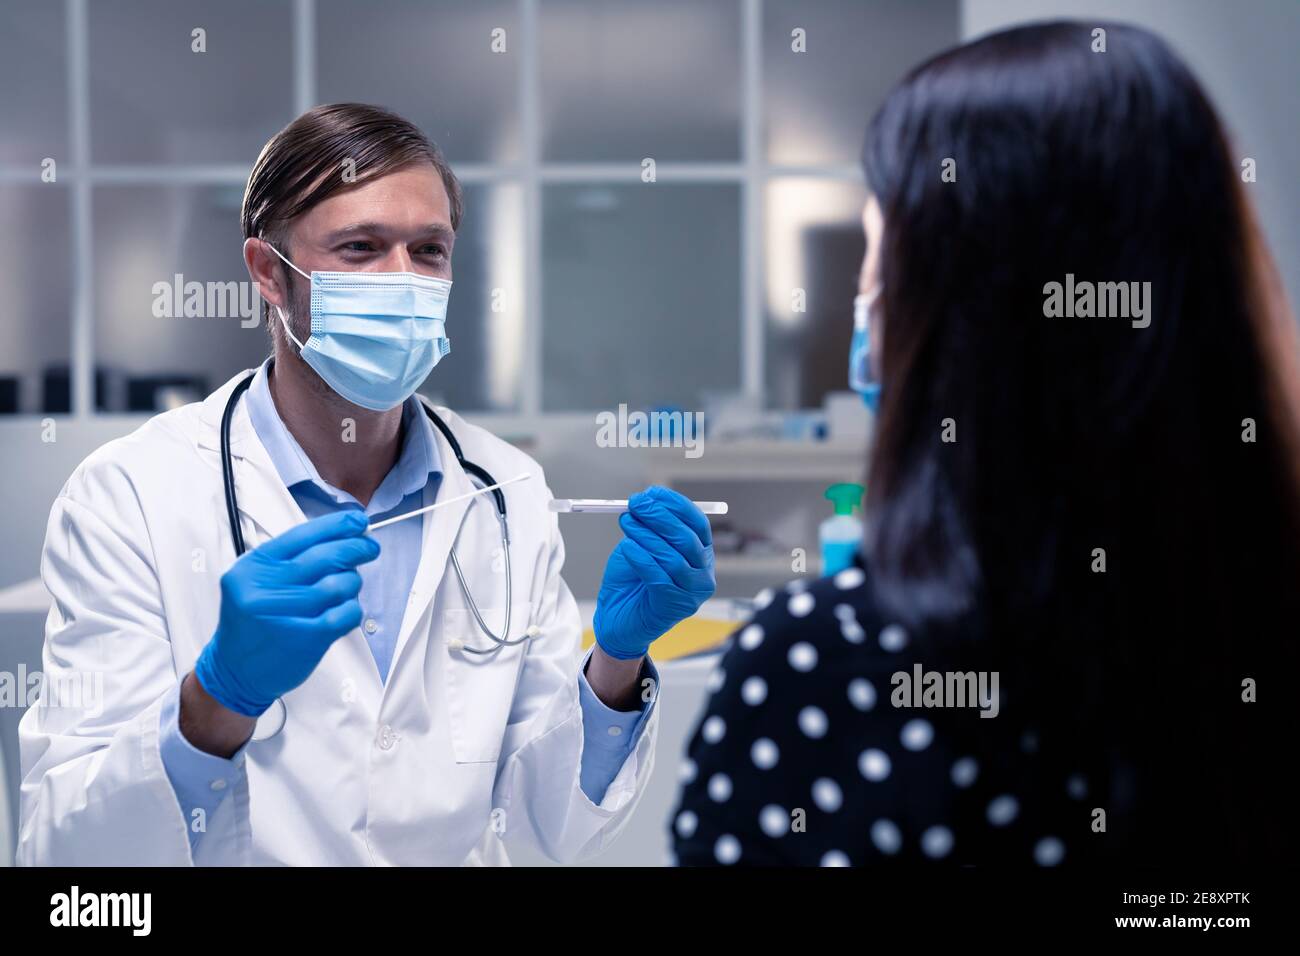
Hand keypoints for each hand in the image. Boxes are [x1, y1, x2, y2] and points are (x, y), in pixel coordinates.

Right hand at [194, 510, 379, 716]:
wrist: (234, 671)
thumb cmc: (252, 623)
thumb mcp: (254, 581)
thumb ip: (289, 559)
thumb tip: (340, 536)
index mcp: (253, 567)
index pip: (302, 535)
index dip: (337, 526)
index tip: (357, 522)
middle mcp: (266, 588)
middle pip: (326, 556)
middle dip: (356, 548)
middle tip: (369, 547)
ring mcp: (286, 614)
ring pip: (340, 584)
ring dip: (352, 582)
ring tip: (348, 586)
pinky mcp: (306, 639)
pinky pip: (346, 613)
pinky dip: (353, 609)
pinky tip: (345, 609)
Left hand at [593, 486, 715, 660]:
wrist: (618, 621)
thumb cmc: (630, 582)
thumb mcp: (640, 545)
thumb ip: (648, 526)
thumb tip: (645, 498)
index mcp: (701, 555)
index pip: (697, 523)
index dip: (675, 505)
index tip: (651, 493)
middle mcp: (703, 573)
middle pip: (686, 538)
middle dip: (659, 516)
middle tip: (635, 504)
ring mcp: (692, 593)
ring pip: (673, 557)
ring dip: (647, 535)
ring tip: (627, 522)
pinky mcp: (675, 607)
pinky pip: (659, 577)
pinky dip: (642, 558)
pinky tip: (628, 547)